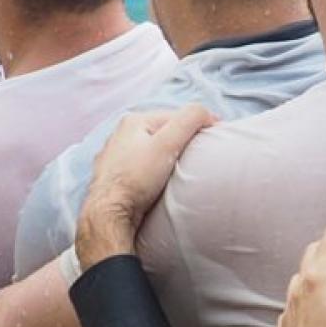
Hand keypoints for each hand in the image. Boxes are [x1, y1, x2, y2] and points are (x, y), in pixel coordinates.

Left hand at [74, 103, 215, 268]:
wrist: (109, 213)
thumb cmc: (136, 178)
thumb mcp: (167, 144)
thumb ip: (188, 121)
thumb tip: (207, 113)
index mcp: (133, 121)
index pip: (176, 116)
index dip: (198, 124)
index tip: (216, 136)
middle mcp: (120, 134)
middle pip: (163, 132)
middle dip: (183, 140)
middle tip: (201, 154)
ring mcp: (115, 156)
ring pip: (151, 150)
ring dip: (168, 157)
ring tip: (183, 170)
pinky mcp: (114, 176)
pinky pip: (141, 167)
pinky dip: (154, 170)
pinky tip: (160, 181)